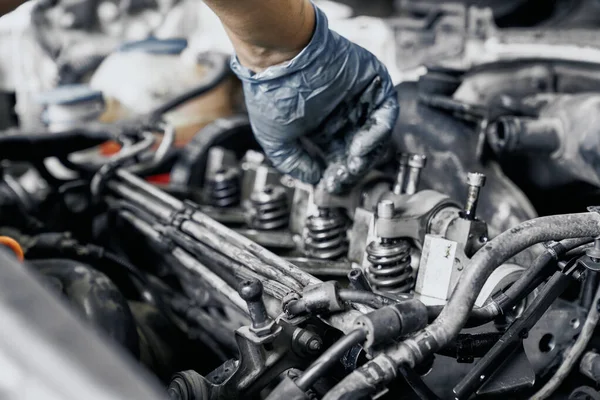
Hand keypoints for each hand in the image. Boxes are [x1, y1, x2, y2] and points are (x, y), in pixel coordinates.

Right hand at [230, 5, 398, 192]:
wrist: (279, 55)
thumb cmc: (271, 92)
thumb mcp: (275, 139)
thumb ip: (294, 163)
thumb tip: (314, 179)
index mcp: (322, 126)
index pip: (338, 157)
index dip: (336, 174)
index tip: (332, 186)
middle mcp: (342, 113)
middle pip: (359, 149)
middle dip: (352, 168)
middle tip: (344, 177)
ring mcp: (359, 99)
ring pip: (375, 135)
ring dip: (367, 154)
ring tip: (352, 163)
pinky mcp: (373, 82)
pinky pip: (386, 112)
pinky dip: (379, 132)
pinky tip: (362, 146)